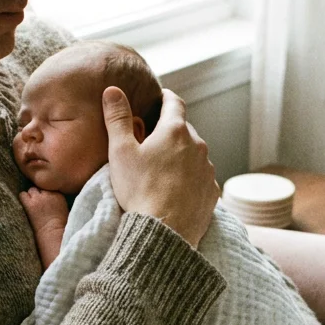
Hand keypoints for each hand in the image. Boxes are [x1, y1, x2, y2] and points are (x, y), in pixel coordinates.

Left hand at [19, 187, 67, 229]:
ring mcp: (38, 199)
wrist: (53, 233)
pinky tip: (25, 206)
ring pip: (31, 189)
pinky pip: (22, 195)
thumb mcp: (63, 207)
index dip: (45, 193)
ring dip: (30, 195)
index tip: (45, 200)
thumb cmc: (59, 225)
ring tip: (31, 204)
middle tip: (37, 202)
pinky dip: (23, 198)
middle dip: (38, 193)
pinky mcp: (30, 205)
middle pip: (39, 187)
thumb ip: (55, 199)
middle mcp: (48, 194)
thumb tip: (47, 197)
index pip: (48, 187)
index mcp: (58, 194)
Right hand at [104, 86, 218, 246]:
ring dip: (181, 155)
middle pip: (184, 130)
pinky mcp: (212, 192)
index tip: (160, 97)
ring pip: (194, 154)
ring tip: (162, 169)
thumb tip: (113, 90)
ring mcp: (207, 170)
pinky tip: (175, 189)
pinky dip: (190, 177)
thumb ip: (117, 118)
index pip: (174, 102)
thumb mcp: (121, 152)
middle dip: (170, 130)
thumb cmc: (139, 190)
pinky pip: (200, 177)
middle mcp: (198, 146)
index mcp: (175, 131)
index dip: (165, 97)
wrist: (164, 233)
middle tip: (153, 139)